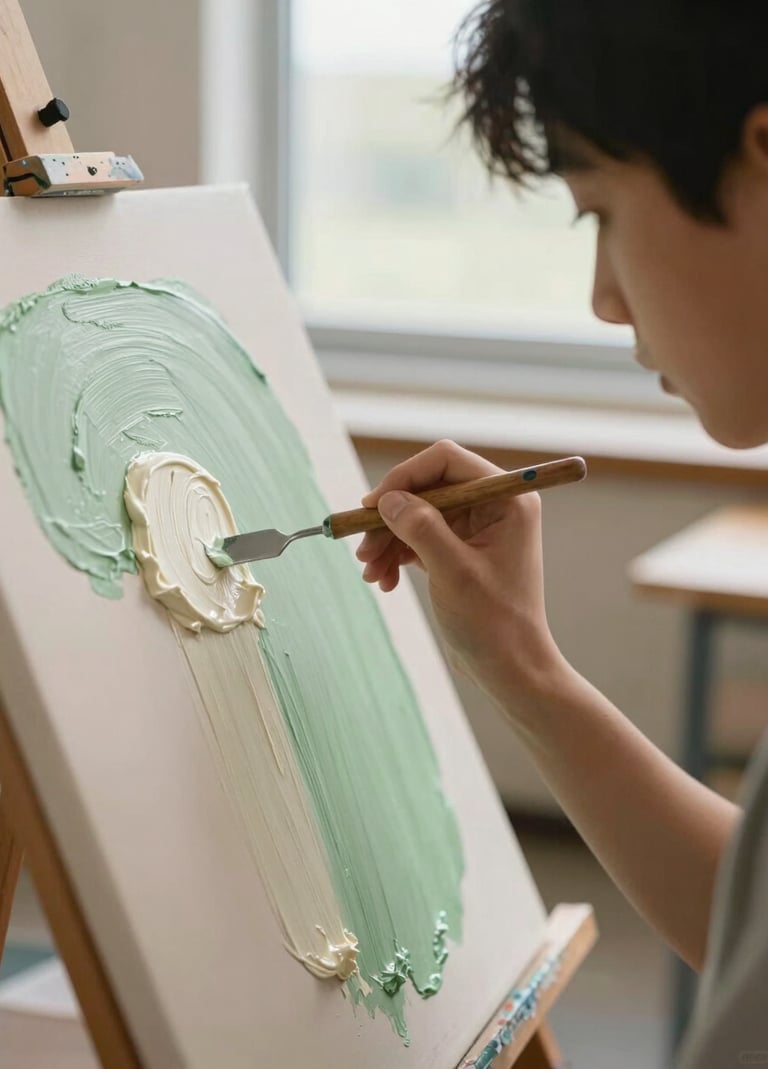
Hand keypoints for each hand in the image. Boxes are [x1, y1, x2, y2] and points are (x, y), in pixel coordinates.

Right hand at [357, 440, 564, 705]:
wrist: (511, 670)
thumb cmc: (494, 623)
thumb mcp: (453, 571)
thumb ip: (421, 528)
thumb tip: (387, 499)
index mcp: (506, 499)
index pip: (446, 461)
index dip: (405, 477)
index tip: (373, 506)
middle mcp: (493, 506)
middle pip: (426, 489)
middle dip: (390, 518)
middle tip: (361, 548)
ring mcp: (476, 529)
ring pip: (417, 515)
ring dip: (388, 541)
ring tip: (370, 573)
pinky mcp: (460, 552)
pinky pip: (419, 539)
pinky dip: (397, 556)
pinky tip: (385, 581)